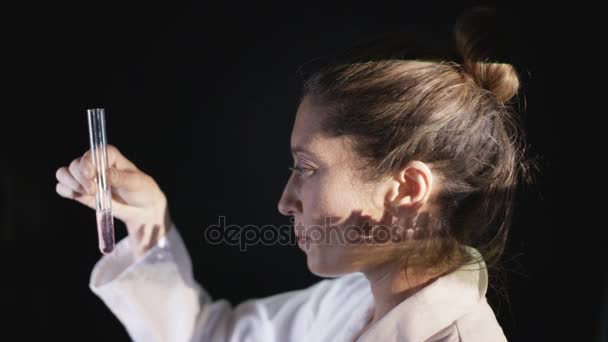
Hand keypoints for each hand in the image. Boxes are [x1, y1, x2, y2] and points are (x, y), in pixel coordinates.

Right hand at [55, 144, 171, 257]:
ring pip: (64, 173)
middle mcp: (95, 164)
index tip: (92, 175)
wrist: (142, 208)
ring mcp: (86, 178)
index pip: (92, 153)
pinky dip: (65, 191)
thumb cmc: (142, 190)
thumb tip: (105, 174)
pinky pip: (62, 187)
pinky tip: (77, 196)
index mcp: (110, 156)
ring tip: (87, 193)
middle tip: (94, 191)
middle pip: (75, 164)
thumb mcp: (136, 183)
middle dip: (80, 178)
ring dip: (71, 183)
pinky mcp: (81, 191)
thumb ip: (120, 178)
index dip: (88, 163)